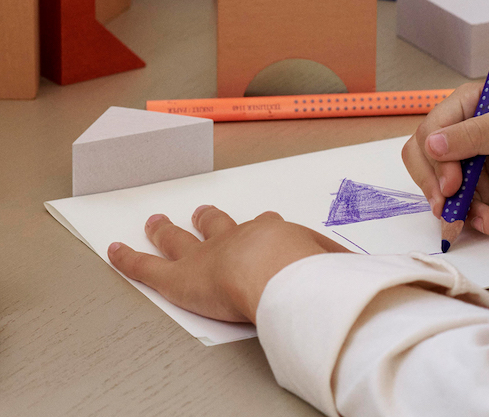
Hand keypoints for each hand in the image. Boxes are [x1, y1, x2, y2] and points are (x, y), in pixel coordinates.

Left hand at [107, 205, 348, 323]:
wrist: (280, 274)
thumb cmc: (311, 273)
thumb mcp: (339, 269)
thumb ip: (347, 273)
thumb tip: (374, 276)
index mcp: (275, 235)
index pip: (269, 229)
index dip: (265, 229)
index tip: (269, 226)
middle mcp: (237, 238)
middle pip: (218, 224)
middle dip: (208, 218)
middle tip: (201, 211)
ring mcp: (204, 255)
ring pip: (179, 239)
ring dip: (167, 231)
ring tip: (157, 222)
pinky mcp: (177, 277)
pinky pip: (146, 266)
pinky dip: (128, 258)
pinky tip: (113, 251)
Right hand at [403, 83, 488, 235]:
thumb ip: (474, 135)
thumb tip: (431, 145)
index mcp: (466, 105)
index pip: (430, 131)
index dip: (434, 159)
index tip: (451, 183)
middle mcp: (460, 132)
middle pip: (423, 160)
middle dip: (436, 187)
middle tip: (451, 207)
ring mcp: (467, 162)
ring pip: (438, 188)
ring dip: (457, 208)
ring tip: (486, 219)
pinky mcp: (478, 188)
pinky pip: (459, 206)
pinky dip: (472, 218)